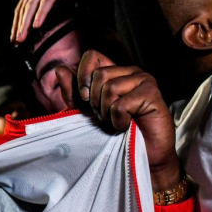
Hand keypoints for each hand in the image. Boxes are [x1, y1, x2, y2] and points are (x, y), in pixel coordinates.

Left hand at [65, 50, 180, 189]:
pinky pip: (121, 105)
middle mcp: (130, 72)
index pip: (93, 56)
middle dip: (96, 102)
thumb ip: (73, 92)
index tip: (84, 98)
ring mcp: (143, 80)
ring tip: (117, 121)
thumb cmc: (115, 134)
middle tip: (106, 116)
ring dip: (107, 113)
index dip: (83, 75)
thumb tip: (60, 69)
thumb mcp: (86, 113)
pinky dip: (119, 121)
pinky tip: (127, 126)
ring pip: (109, 88)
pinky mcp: (152, 93)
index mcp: (114, 73)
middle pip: (98, 74)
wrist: (139, 156)